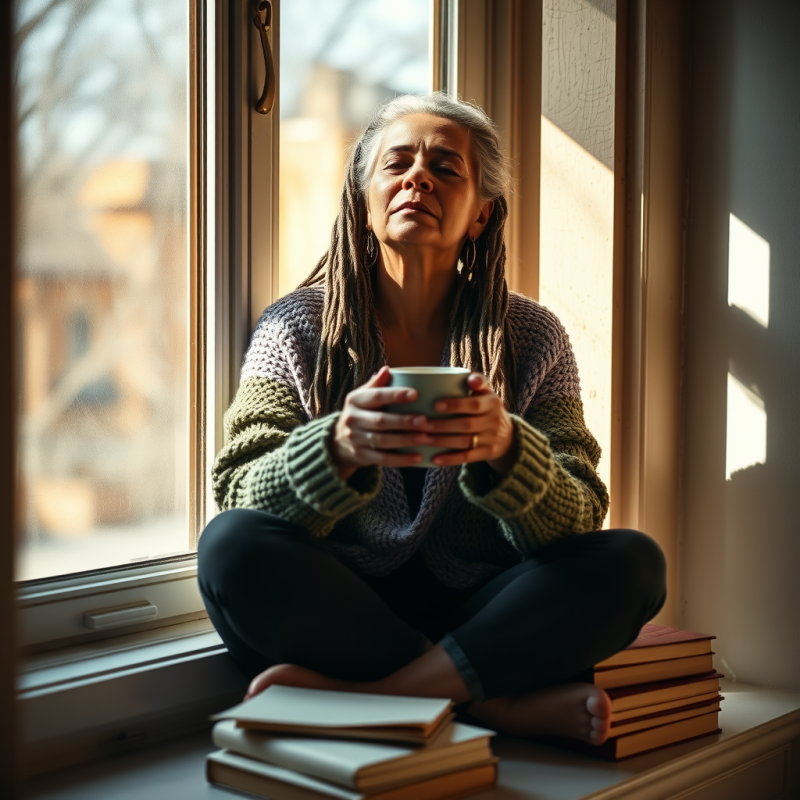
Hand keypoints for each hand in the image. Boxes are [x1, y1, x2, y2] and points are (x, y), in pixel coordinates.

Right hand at [331, 366, 431, 480]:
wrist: (337, 441)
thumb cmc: (359, 413)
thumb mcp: (362, 397)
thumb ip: (376, 385)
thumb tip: (388, 369)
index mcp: (355, 400)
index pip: (376, 396)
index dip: (395, 395)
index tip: (416, 394)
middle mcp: (352, 419)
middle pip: (380, 420)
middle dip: (403, 421)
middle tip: (424, 421)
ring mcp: (355, 439)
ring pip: (382, 441)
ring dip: (405, 440)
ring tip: (425, 438)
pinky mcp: (361, 456)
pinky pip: (382, 459)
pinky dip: (400, 459)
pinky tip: (417, 457)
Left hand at [424, 372, 516, 475]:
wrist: (507, 435)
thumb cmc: (486, 407)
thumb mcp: (487, 392)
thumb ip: (477, 380)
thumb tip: (469, 379)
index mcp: (493, 402)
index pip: (474, 404)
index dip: (455, 405)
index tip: (435, 405)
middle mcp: (494, 421)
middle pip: (466, 425)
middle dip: (443, 425)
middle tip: (423, 424)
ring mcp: (491, 439)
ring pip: (465, 442)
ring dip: (442, 441)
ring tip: (424, 438)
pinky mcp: (487, 454)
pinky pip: (467, 457)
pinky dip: (450, 459)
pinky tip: (434, 459)